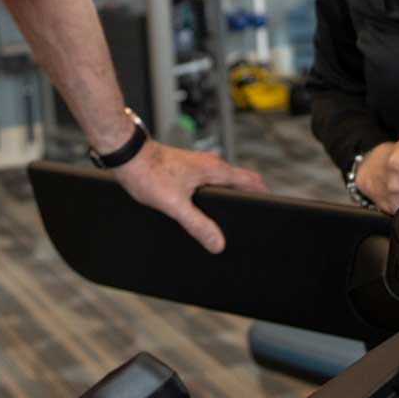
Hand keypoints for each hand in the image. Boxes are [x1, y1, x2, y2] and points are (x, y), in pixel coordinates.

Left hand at [111, 142, 267, 253]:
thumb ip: (197, 224)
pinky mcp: (186, 168)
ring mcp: (197, 165)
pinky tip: (201, 209)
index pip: (251, 181)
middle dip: (248, 199)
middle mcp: (209, 165)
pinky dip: (213, 195)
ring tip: (228, 218)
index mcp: (214, 170)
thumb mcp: (174, 204)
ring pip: (223, 182)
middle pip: (239, 182)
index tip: (271, 209)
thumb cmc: (148, 172)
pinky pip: (208, 182)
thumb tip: (217, 243)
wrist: (127, 154)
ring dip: (229, 197)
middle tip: (251, 220)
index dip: (264, 195)